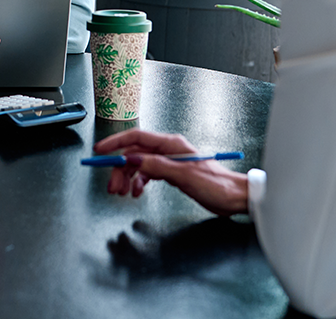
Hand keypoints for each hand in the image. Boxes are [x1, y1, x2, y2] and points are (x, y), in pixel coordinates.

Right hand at [93, 129, 248, 216]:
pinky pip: (147, 174)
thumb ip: (156, 166)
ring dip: (127, 178)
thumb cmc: (216, 184)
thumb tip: (133, 159)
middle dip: (120, 169)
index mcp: (170, 144)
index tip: (101, 151)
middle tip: (112, 185)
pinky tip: (137, 192)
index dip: (116, 143)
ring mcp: (169, 161)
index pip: (136, 138)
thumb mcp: (184, 175)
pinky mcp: (171, 172)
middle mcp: (167, 150)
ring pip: (139, 165)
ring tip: (122, 192)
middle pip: (134, 154)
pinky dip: (139, 182)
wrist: (234, 198)